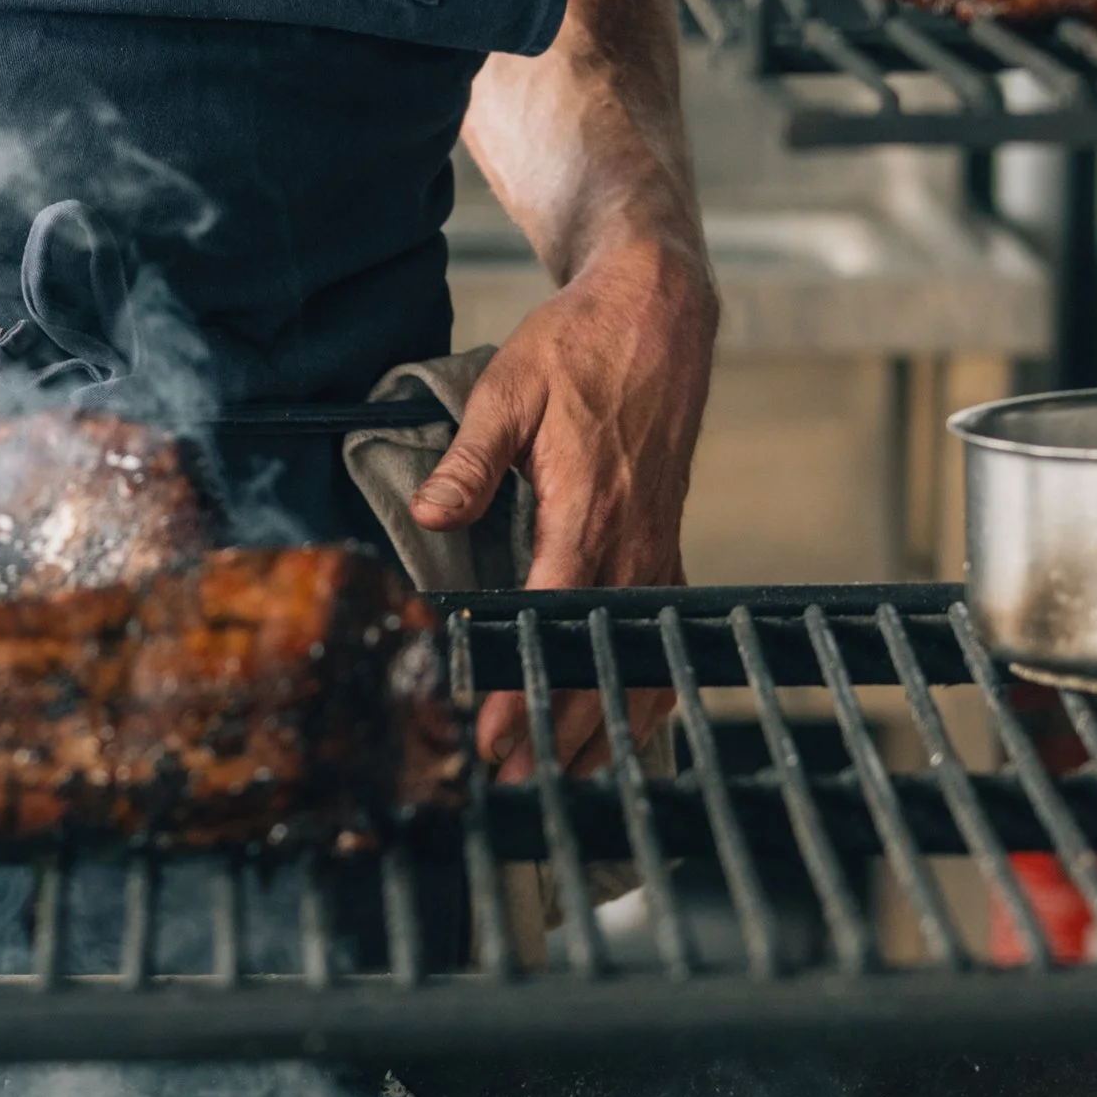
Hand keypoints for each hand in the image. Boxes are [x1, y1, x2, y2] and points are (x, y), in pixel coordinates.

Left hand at [409, 215, 715, 777]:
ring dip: (605, 719)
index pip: (552, 618)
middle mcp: (631, 537)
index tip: (494, 736)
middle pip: (599, 657)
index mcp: (587, 506)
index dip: (525, 684)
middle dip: (558, 727)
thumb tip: (430, 516)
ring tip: (568, 776)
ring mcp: (657, 542)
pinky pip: (664, 631)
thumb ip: (469, 461)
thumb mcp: (507, 390)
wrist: (657, 316)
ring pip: (638, 656)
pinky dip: (647, 684)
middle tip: (514, 781)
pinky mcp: (667, 539)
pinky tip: (627, 723)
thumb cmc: (579, 346)